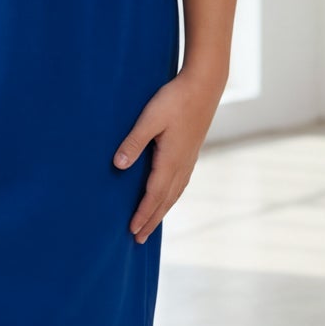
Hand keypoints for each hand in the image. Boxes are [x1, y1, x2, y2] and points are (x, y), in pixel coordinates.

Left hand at [112, 68, 224, 242]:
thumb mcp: (150, 118)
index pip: (154, 195)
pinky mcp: (191, 152)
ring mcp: (189, 160)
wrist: (205, 85)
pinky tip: (168, 196)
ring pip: (174, 194)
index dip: (143, 214)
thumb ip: (134, 142)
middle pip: (165, 201)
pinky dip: (171, 197)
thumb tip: (119, 165)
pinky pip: (180, 184)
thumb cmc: (175, 99)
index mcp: (171, 160)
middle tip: (139, 240)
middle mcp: (182, 165)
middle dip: (151, 221)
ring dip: (161, 211)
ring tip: (151, 224)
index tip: (132, 231)